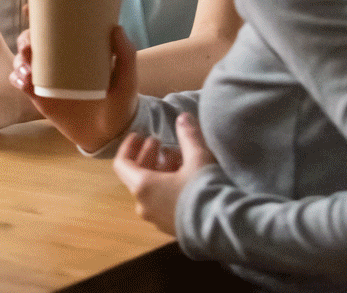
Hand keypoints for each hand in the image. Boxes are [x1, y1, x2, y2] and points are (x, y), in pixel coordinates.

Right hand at [10, 25, 138, 152]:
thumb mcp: (127, 79)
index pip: (53, 28)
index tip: (29, 9)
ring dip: (18, 62)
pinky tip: (23, 83)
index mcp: (74, 50)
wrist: (109, 135)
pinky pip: (20, 83)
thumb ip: (126, 55)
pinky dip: (16, 79)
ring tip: (28, 74)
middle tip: (29, 50)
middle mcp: (56, 60)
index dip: (37, 16)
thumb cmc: (120, 103)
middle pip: (30, 42)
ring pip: (21, 61)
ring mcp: (46, 79)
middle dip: (24, 41)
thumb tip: (116, 28)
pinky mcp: (39, 96)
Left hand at [112, 113, 217, 235]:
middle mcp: (144, 205)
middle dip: (149, 156)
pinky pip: (161, 202)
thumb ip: (188, 136)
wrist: (225, 228)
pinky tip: (186, 177)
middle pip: (137, 175)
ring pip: (151, 189)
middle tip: (161, 142)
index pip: (122, 164)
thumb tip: (183, 117)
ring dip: (161, 170)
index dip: (129, 147)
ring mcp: (157, 219)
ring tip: (179, 157)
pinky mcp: (171, 227)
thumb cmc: (204, 190)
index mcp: (143, 187)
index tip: (139, 135)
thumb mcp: (198, 158)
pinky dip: (167, 185)